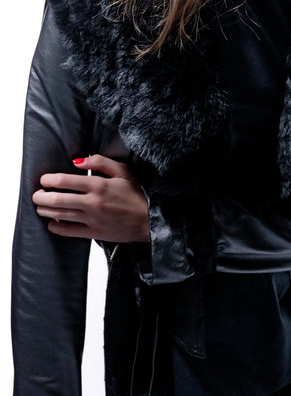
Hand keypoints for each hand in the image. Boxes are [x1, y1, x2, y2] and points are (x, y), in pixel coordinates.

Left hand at [32, 155, 149, 242]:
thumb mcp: (123, 171)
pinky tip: (53, 223)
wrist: (149, 220)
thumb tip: (78, 161)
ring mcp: (92, 219)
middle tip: (37, 194)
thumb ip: (100, 162)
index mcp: (99, 185)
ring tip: (41, 207)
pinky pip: (69, 232)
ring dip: (45, 211)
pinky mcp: (94, 233)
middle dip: (41, 196)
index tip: (44, 180)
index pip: (64, 181)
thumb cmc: (137, 194)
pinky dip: (56, 228)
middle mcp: (93, 202)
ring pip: (59, 216)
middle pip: (57, 199)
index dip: (48, 180)